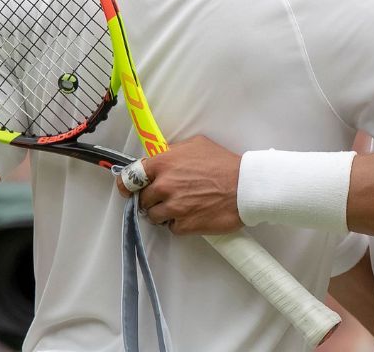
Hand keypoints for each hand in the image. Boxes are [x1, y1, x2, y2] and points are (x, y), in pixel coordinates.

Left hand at [115, 136, 243, 234]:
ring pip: (153, 216)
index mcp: (163, 163)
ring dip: (163, 212)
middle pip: (142, 199)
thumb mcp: (196, 145)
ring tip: (180, 206)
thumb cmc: (224, 164)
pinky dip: (178, 223)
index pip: (130, 176)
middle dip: (151, 198)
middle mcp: (164, 186)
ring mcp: (173, 207)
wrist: (246, 187)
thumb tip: (160, 156)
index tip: (127, 189)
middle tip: (166, 196)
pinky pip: (171, 227)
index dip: (127, 184)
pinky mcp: (184, 225)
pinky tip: (191, 214)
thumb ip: (172, 151)